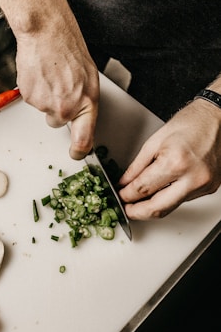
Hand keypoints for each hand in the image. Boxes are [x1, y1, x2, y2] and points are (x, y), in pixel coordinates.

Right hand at [15, 6, 98, 160]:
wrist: (46, 34)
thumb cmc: (69, 50)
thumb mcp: (89, 79)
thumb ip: (85, 103)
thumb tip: (82, 119)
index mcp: (86, 104)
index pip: (83, 140)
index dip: (79, 151)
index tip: (76, 153)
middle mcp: (66, 109)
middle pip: (58, 123)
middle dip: (58, 110)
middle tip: (60, 88)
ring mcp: (46, 104)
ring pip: (45, 110)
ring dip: (46, 97)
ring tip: (51, 75)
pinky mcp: (29, 98)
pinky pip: (33, 100)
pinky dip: (35, 89)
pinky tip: (41, 74)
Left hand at [118, 99, 220, 219]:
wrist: (218, 118)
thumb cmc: (191, 123)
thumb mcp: (155, 141)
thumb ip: (137, 166)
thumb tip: (124, 183)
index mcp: (175, 162)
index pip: (143, 189)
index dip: (126, 195)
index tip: (120, 196)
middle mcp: (192, 178)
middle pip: (158, 208)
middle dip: (137, 212)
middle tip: (126, 209)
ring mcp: (203, 185)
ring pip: (171, 207)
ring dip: (152, 207)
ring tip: (139, 201)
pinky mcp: (209, 188)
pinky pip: (183, 200)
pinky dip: (168, 198)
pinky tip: (160, 192)